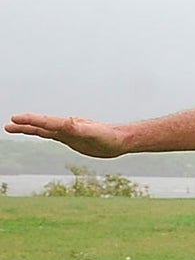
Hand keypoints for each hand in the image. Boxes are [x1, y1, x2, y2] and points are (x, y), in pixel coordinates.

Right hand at [5, 113, 127, 157]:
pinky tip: (35, 132)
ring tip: (11, 128)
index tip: (14, 119)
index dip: (30, 121)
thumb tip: (68, 123)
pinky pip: (51, 135)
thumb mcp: (95, 134)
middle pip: (41, 125)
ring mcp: (67, 132)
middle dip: (24, 125)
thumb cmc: (110, 137)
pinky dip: (40, 133)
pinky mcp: (70, 138)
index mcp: (69, 125)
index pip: (46, 122)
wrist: (120, 140)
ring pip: (43, 129)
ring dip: (28, 128)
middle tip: (7, 124)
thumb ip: (81, 129)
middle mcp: (66, 126)